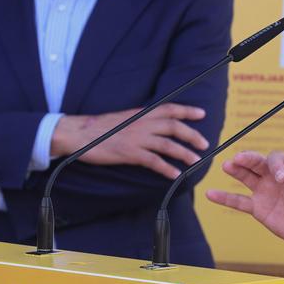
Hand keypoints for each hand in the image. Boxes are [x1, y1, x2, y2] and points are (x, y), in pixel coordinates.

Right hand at [51, 104, 207, 178]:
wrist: (79, 133)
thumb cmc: (99, 127)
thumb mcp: (124, 118)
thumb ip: (140, 120)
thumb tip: (154, 126)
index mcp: (141, 113)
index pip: (170, 108)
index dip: (187, 110)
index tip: (202, 114)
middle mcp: (142, 123)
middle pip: (174, 127)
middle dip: (192, 135)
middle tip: (204, 143)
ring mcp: (136, 138)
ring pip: (168, 145)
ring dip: (184, 153)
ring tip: (195, 160)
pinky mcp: (130, 153)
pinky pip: (154, 161)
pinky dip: (167, 169)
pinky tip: (175, 175)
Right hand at [205, 150, 283, 249]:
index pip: (278, 159)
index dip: (277, 166)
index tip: (281, 178)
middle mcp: (274, 176)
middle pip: (258, 163)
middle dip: (249, 159)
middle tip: (240, 158)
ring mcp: (264, 191)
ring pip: (246, 177)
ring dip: (237, 170)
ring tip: (227, 165)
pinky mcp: (257, 208)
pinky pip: (239, 202)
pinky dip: (224, 198)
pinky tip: (211, 194)